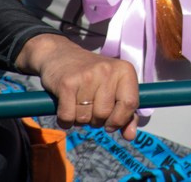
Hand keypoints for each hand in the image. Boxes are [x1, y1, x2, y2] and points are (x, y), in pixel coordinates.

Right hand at [16, 33, 139, 139]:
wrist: (60, 55)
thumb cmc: (91, 76)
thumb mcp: (114, 88)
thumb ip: (126, 113)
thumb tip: (130, 135)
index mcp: (124, 70)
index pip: (130, 104)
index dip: (120, 119)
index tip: (111, 121)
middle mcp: (107, 70)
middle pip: (105, 114)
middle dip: (96, 119)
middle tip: (90, 106)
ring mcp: (86, 76)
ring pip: (85, 118)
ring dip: (80, 118)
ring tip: (78, 102)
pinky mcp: (66, 84)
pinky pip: (67, 118)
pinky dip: (65, 120)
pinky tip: (66, 106)